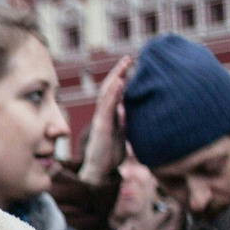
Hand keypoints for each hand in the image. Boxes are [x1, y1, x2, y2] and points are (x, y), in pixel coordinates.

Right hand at [77, 56, 130, 184]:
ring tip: (125, 64)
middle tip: (129, 57)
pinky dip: (113, 93)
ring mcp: (102, 119)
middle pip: (110, 88)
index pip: (114, 92)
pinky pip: (107, 107)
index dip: (121, 77)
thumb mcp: (121, 134)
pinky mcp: (102, 127)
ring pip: (107, 94)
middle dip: (119, 72)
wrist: (98, 172)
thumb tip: (129, 110)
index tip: (131, 64)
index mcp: (109, 115)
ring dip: (116, 77)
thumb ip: (124, 121)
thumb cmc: (110, 154)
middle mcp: (103, 114)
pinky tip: (120, 82)